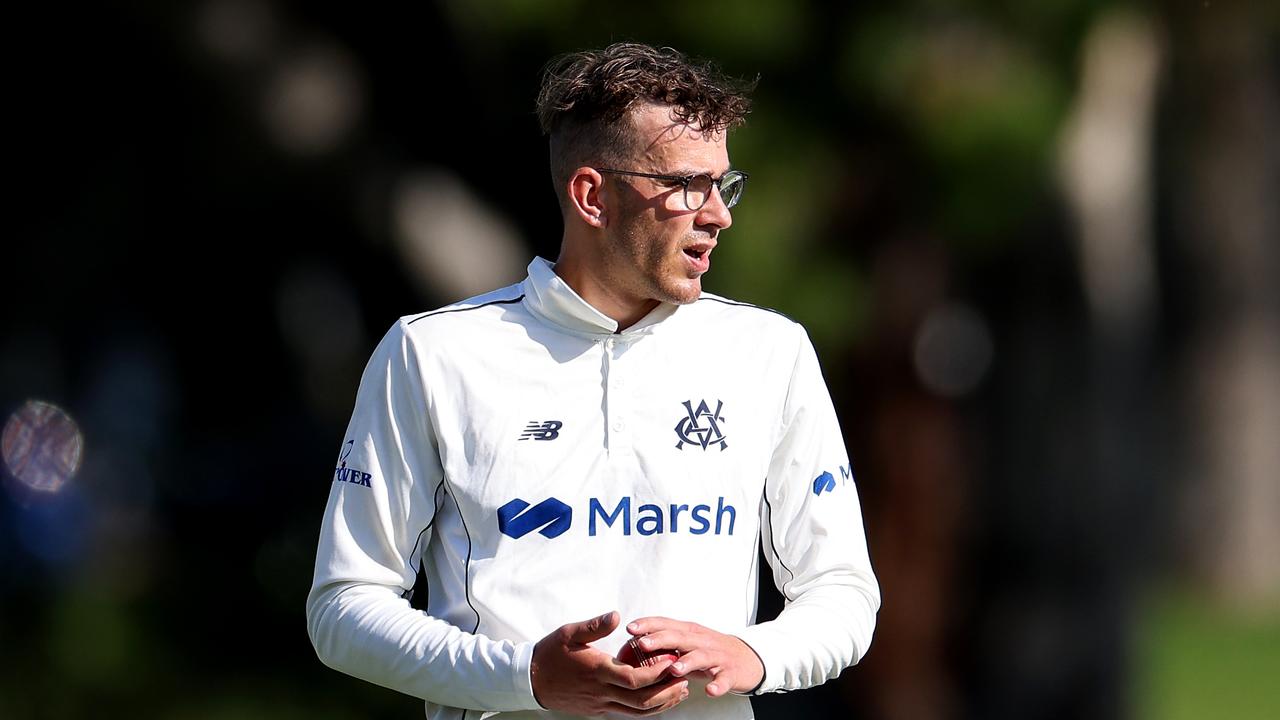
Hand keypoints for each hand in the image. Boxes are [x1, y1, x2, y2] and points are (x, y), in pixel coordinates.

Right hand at [531, 611, 689, 716]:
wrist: (530, 680)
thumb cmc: (550, 653)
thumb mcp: (569, 632)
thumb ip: (595, 626)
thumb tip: (617, 616)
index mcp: (597, 671)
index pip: (634, 679)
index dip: (657, 674)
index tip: (673, 664)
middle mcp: (601, 692)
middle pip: (641, 701)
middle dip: (667, 692)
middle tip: (685, 681)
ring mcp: (600, 705)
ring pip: (637, 712)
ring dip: (661, 704)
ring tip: (679, 692)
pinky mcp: (598, 710)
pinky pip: (627, 713)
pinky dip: (646, 709)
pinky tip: (657, 699)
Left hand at [625, 617, 763, 697]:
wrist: (748, 659)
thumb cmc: (711, 651)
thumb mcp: (688, 644)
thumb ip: (665, 646)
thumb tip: (633, 649)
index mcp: (690, 633)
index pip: (667, 624)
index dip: (649, 625)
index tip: (630, 628)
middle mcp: (702, 641)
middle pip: (680, 638)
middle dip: (661, 640)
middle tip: (643, 645)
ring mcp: (718, 656)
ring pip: (702, 656)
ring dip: (687, 662)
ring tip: (673, 669)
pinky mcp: (731, 672)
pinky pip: (724, 679)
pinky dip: (718, 684)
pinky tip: (710, 690)